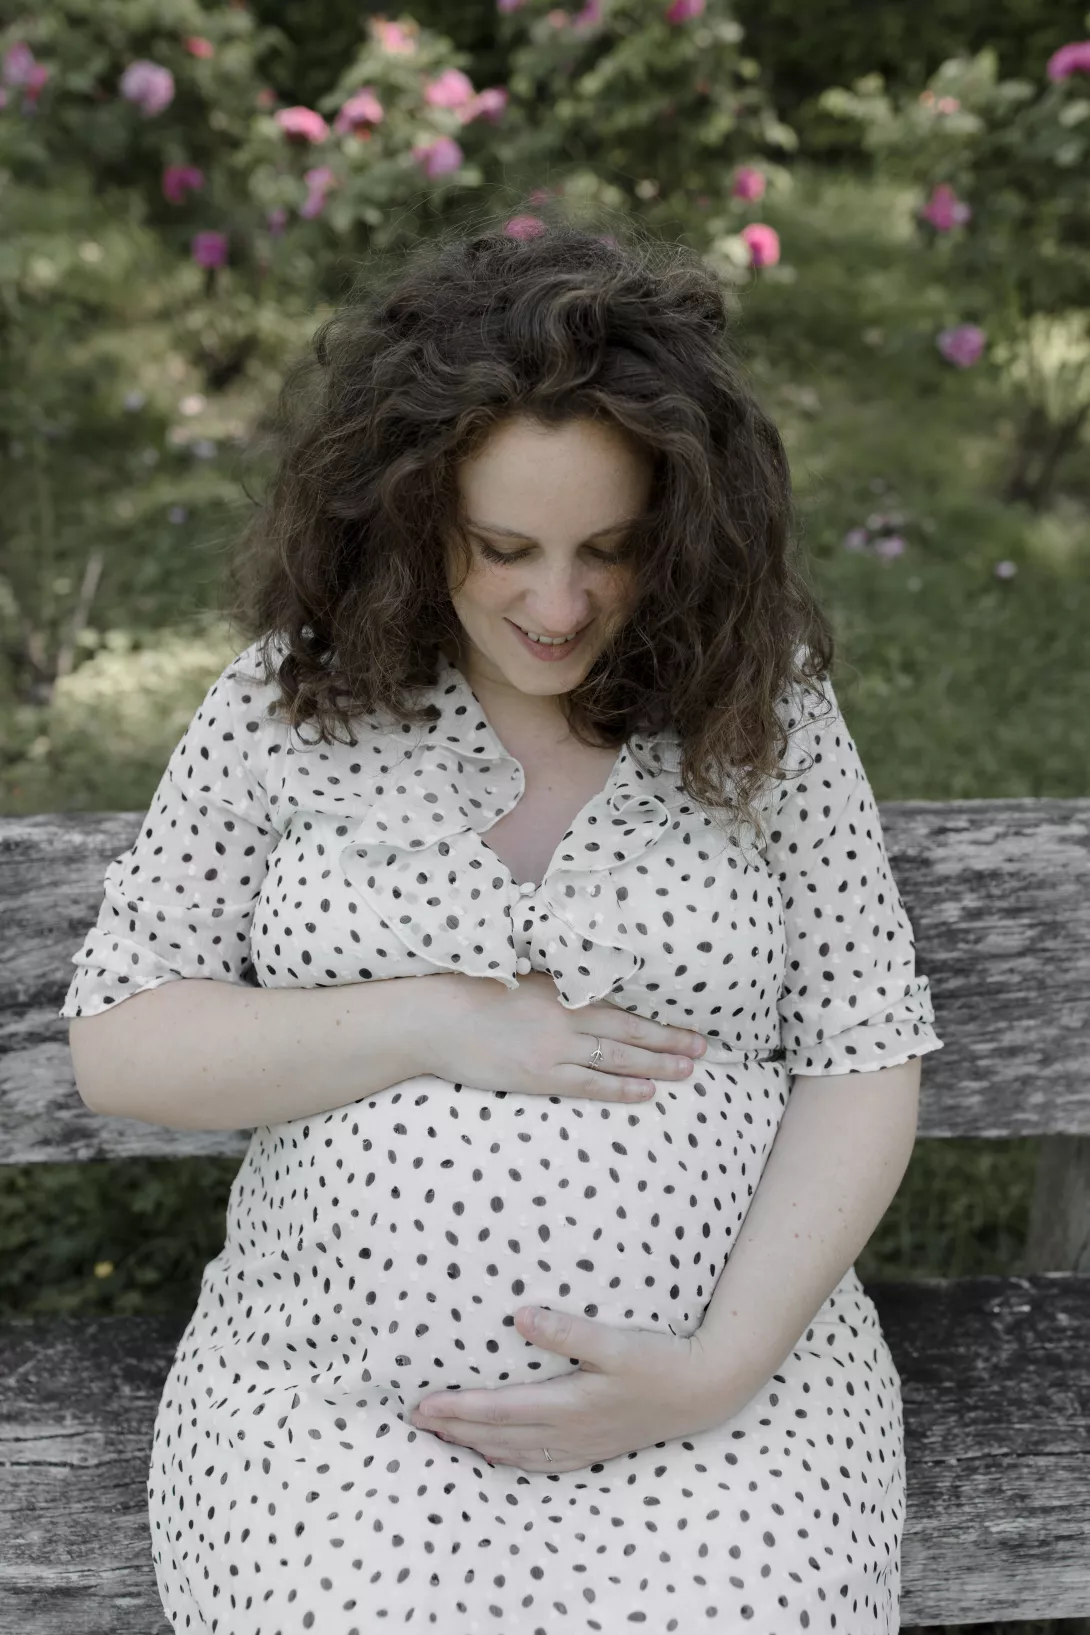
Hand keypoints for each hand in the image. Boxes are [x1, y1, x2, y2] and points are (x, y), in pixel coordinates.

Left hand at [408, 1305, 732, 1473]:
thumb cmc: (658, 1361)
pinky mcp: (594, 1448)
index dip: (456, 1409)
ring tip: (444, 1438)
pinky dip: (510, 1460)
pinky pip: (540, 1463)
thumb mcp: (615, 1341)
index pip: (497, 1410)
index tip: (422, 1404)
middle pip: (497, 1436)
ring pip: (514, 1454)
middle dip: (453, 1430)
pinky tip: (499, 1456)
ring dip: (475, 1446)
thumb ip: (566, 1331)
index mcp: (567, 1405)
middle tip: (415, 1422)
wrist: (702, 1391)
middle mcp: (568, 1432)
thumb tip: (520, 1316)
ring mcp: (581, 1445)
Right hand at [423, 969, 706, 1103]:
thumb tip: (588, 995)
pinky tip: (645, 1091)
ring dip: (656, 1066)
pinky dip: (621, 1088)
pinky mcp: (539, 1076)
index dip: (658, 1020)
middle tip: (703, 1051)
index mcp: (563, 992)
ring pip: (618, 1059)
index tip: (686, 1025)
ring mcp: (555, 1050)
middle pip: (631, 1033)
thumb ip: (557, 989)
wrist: (436, 1019)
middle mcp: (567, 1019)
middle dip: (670, 1043)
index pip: (623, 1008)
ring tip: (686, 1072)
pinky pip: (590, 1084)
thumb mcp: (523, 980)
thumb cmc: (473, 993)